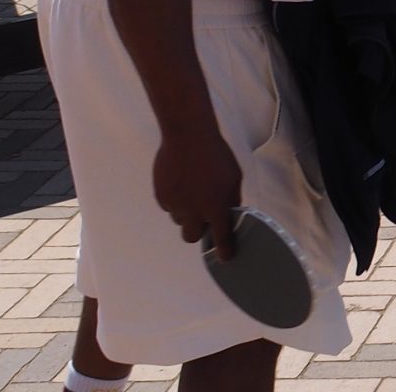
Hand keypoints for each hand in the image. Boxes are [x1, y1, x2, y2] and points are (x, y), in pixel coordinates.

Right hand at [151, 128, 242, 249]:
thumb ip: (232, 199)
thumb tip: (231, 215)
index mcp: (216, 206)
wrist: (188, 136)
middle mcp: (194, 210)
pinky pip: (169, 207)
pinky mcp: (161, 197)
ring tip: (192, 191)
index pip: (221, 236)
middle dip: (198, 231)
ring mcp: (176, 205)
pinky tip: (181, 183)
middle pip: (192, 237)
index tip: (225, 258)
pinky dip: (176, 200)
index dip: (224, 249)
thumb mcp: (234, 177)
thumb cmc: (216, 154)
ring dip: (187, 213)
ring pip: (180, 220)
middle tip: (203, 219)